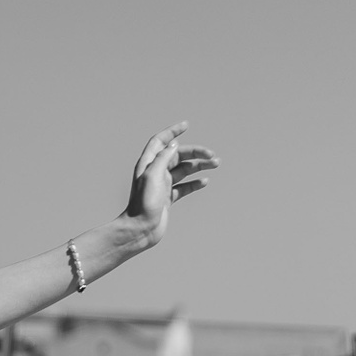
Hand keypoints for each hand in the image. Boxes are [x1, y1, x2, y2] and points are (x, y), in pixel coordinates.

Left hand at [121, 121, 218, 248]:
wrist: (140, 230)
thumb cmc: (144, 203)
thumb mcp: (153, 176)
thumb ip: (163, 158)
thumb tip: (173, 144)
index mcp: (148, 164)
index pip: (160, 141)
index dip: (172, 131)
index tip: (186, 125)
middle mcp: (155, 173)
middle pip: (177, 155)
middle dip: (195, 152)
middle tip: (212, 155)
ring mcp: (162, 186)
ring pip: (184, 170)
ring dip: (200, 166)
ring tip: (215, 164)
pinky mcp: (168, 199)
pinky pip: (184, 187)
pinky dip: (195, 183)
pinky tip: (205, 182)